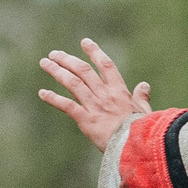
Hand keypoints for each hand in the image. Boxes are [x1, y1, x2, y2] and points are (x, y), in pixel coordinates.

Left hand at [37, 38, 152, 150]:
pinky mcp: (86, 120)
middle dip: (67, 59)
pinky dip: (53, 98)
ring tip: (45, 63)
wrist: (136, 145)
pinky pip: (67, 106)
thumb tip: (144, 85)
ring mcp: (94, 106)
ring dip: (57, 71)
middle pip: (83, 71)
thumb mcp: (144, 111)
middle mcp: (105, 95)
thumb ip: (142, 97)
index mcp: (120, 91)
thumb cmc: (143, 130)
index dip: (95, 52)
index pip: (106, 65)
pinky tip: (42, 93)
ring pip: (73, 83)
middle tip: (54, 54)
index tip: (85, 42)